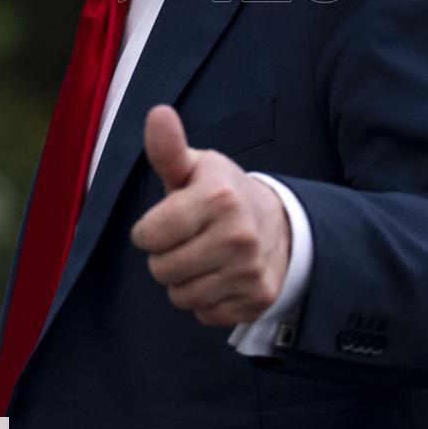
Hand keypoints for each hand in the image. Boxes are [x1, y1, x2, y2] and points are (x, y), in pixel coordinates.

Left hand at [130, 104, 290, 326]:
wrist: (279, 224)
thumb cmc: (222, 194)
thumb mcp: (196, 167)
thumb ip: (169, 148)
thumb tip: (157, 113)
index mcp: (217, 197)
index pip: (148, 235)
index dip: (148, 231)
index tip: (166, 220)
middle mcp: (237, 235)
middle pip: (161, 270)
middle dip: (166, 256)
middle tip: (188, 239)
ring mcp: (250, 269)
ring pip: (181, 296)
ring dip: (184, 280)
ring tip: (204, 257)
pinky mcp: (257, 298)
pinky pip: (205, 314)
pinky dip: (207, 300)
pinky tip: (221, 275)